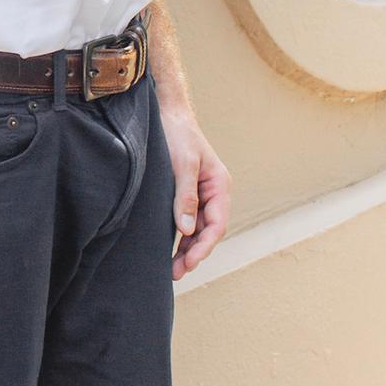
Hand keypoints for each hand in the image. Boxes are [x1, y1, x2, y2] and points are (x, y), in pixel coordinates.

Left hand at [162, 103, 231, 280]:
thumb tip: (187, 230)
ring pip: (196, 228)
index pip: (216, 225)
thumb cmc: (177, 134)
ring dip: (186, 248)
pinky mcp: (185, 192)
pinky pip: (186, 219)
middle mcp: (213, 192)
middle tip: (176, 273)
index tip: (189, 263)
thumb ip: (185, 196)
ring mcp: (200, 193)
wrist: (165, 112)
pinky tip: (170, 249)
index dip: (203, 247)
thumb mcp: (182, 164)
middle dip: (194, 253)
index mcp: (220, 185)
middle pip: (207, 231)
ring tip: (172, 269)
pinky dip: (180, 235)